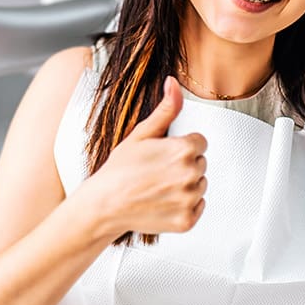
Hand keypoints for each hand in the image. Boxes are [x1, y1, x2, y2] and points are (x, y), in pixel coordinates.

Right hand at [86, 76, 207, 237]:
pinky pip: (198, 207)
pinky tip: (163, 201)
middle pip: (200, 163)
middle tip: (158, 171)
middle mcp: (190, 174)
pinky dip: (184, 207)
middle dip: (183, 165)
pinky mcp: (187, 221)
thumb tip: (174, 83)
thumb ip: (166, 109)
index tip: (163, 154)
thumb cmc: (119, 170)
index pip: (200, 142)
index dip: (180, 146)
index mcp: (183, 149)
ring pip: (200, 185)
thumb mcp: (141, 134)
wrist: (103, 205)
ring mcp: (189, 199)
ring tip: (158, 186)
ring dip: (185, 186)